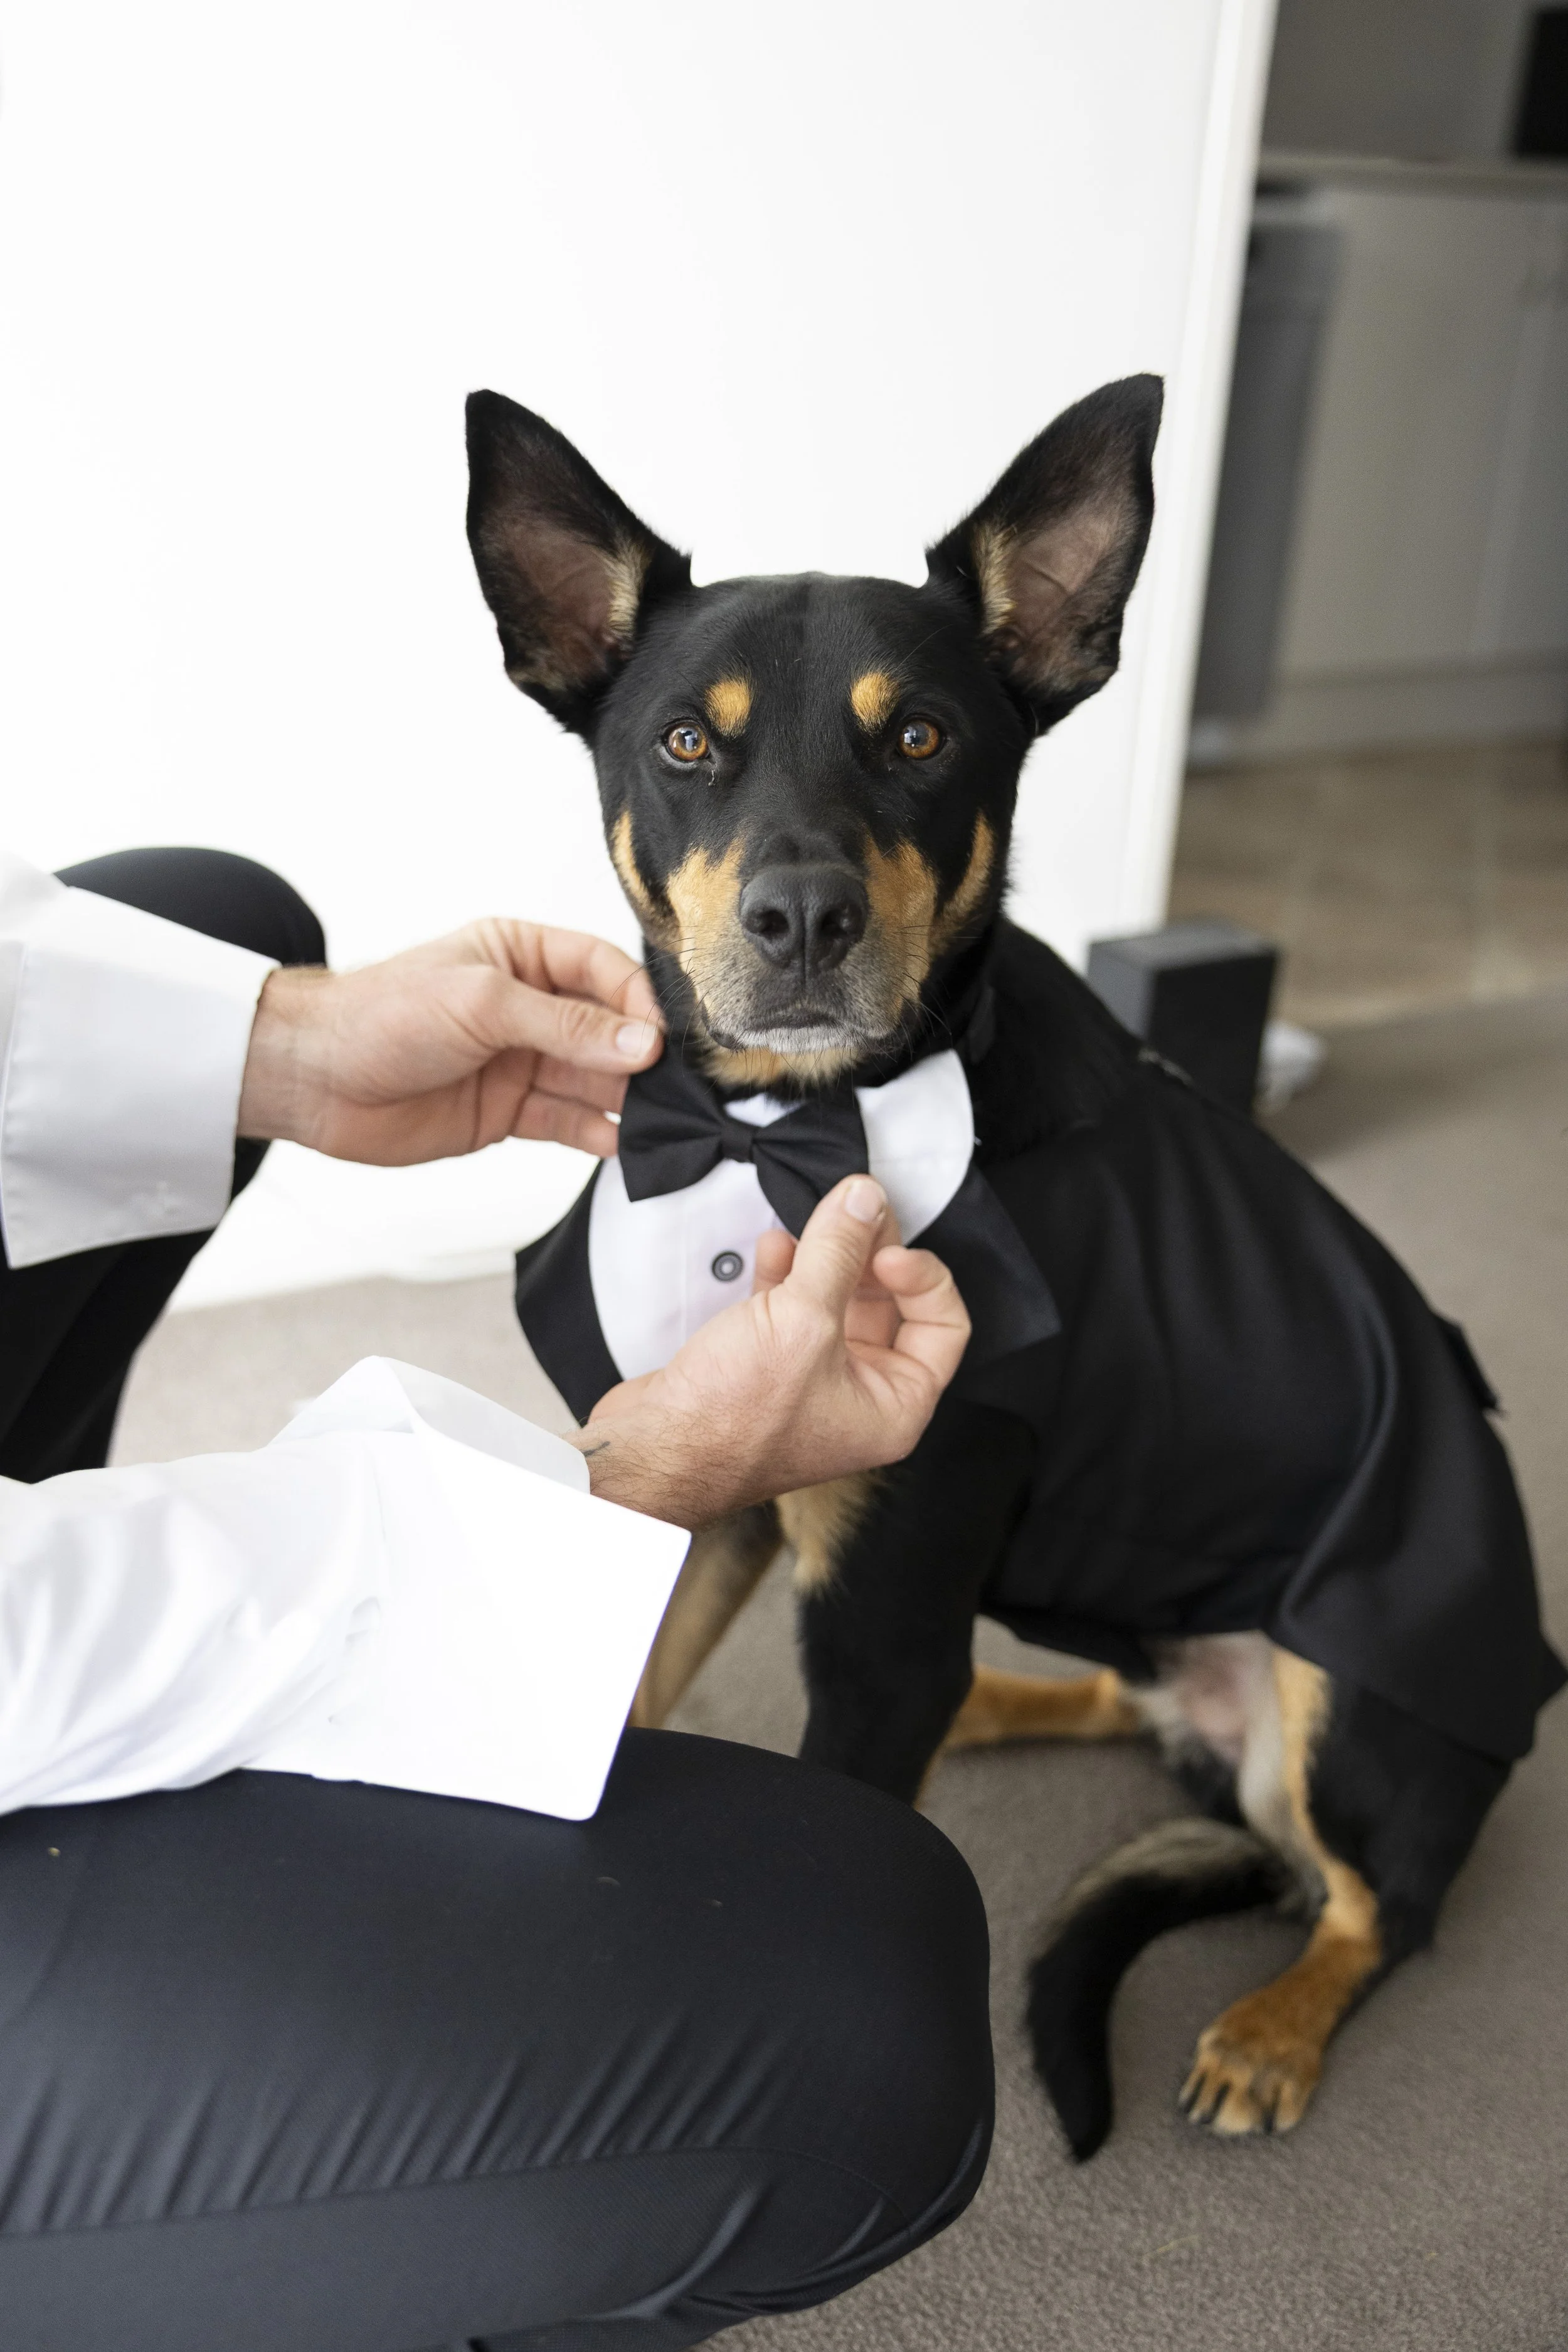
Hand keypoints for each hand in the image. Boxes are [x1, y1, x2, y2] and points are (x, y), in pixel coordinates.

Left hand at [237, 918, 662, 1161]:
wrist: (316, 1078)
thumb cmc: (383, 1016)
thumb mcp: (482, 1004)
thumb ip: (565, 1026)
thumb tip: (641, 1043)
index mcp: (520, 954)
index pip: (601, 968)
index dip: (636, 1000)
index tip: (662, 1035)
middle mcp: (527, 1005)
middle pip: (606, 1028)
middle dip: (640, 1056)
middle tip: (673, 1084)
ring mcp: (519, 1060)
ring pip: (593, 1079)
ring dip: (626, 1099)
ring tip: (658, 1120)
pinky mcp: (508, 1110)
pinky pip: (566, 1120)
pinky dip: (595, 1133)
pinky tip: (619, 1143)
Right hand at [569, 1176, 970, 1524]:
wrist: (656, 1451)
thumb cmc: (732, 1420)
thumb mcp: (804, 1321)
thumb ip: (839, 1251)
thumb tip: (865, 1199)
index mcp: (894, 1407)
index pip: (944, 1327)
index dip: (924, 1279)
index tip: (886, 1250)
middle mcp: (860, 1398)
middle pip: (889, 1306)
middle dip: (869, 1254)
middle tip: (853, 1211)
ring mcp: (813, 1381)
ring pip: (838, 1301)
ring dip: (825, 1257)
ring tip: (811, 1222)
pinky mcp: (768, 1365)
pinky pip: (794, 1309)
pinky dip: (787, 1274)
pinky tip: (772, 1248)